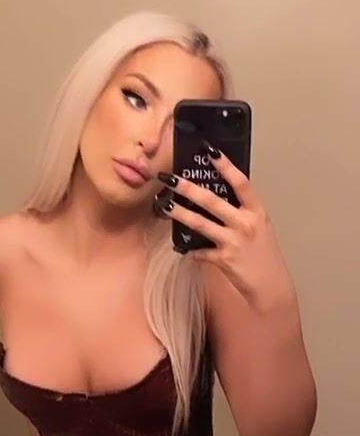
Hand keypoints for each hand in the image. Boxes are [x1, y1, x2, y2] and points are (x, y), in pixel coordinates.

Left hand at [157, 144, 296, 311]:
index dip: (225, 166)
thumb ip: (242, 213)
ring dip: (180, 214)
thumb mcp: (260, 228)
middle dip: (188, 188)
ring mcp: (233, 241)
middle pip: (212, 201)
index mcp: (256, 212)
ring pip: (200, 224)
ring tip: (164, 206)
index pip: (241, 183)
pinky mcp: (223, 259)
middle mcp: (245, 224)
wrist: (271, 284)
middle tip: (171, 179)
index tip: (210, 151)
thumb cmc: (264, 256)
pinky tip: (181, 247)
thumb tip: (218, 200)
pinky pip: (200, 252)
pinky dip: (190, 250)